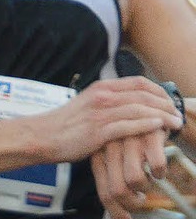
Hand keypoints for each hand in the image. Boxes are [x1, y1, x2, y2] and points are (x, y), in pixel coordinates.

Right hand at [45, 76, 182, 163]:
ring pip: (139, 109)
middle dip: (165, 104)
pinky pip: (127, 126)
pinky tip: (158, 128)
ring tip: (175, 123)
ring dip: (161, 116)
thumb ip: (107, 102)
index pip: (138, 83)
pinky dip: (146, 125)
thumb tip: (127, 106)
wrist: (41, 136)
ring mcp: (100, 113)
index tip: (169, 102)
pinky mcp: (97, 131)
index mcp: (101, 88)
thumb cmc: (64, 125)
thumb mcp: (87, 104)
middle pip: (143, 95)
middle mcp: (102, 96)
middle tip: (177, 114)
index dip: (159, 91)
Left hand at [91, 129, 168, 218]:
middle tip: (141, 201)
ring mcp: (128, 140)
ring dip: (145, 188)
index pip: (104, 192)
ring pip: (134, 179)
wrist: (148, 108)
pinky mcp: (148, 134)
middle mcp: (110, 148)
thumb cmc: (129, 139)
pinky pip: (155, 165)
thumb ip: (112, 180)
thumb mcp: (114, 156)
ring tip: (149, 182)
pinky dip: (160, 172)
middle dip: (132, 204)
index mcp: (98, 155)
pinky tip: (159, 170)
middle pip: (117, 190)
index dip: (116, 212)